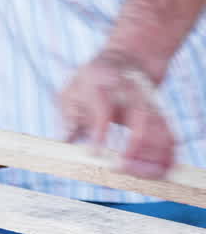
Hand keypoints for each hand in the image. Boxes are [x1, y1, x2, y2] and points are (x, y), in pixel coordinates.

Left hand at [60, 50, 175, 178]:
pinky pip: (169, 133)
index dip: (100, 131)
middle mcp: (131, 91)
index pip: (103, 108)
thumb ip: (68, 114)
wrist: (128, 58)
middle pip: (141, 118)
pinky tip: (163, 171)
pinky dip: (168, 152)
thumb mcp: (71, 90)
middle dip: (135, 146)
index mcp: (104, 83)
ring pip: (160, 128)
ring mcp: (149, 101)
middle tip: (122, 169)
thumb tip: (64, 140)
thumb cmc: (91, 80)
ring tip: (144, 175)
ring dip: (155, 153)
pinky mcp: (160, 112)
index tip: (94, 154)